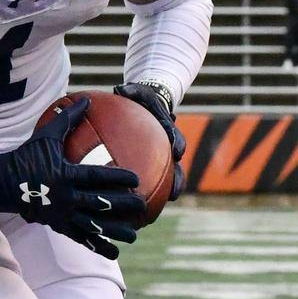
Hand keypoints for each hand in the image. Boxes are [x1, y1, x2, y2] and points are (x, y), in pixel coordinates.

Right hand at [0, 97, 143, 258]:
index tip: (136, 179)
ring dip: (114, 231)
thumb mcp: (46, 135)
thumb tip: (87, 99)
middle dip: (123, 206)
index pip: (96, 177)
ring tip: (134, 235)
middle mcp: (65, 197)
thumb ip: (69, 119)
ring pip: (93, 226)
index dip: (117, 178)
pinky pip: (81, 238)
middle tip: (143, 207)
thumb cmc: (27, 155)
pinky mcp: (58, 226)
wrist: (3, 183)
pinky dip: (97, 246)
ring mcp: (62, 214)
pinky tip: (114, 253)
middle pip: (100, 204)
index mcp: (64, 174)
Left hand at [115, 81, 186, 198]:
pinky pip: (151, 180)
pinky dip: (146, 193)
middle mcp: (168, 145)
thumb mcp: (136, 91)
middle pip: (177, 165)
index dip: (177, 144)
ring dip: (166, 194)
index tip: (178, 152)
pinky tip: (132, 208)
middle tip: (175, 193)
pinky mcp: (154, 164)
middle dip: (178, 180)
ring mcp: (163, 157)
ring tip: (159, 209)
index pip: (174, 135)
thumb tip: (119, 89)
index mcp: (167, 127)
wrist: (148, 102)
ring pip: (168, 178)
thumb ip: (131, 91)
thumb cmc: (140, 97)